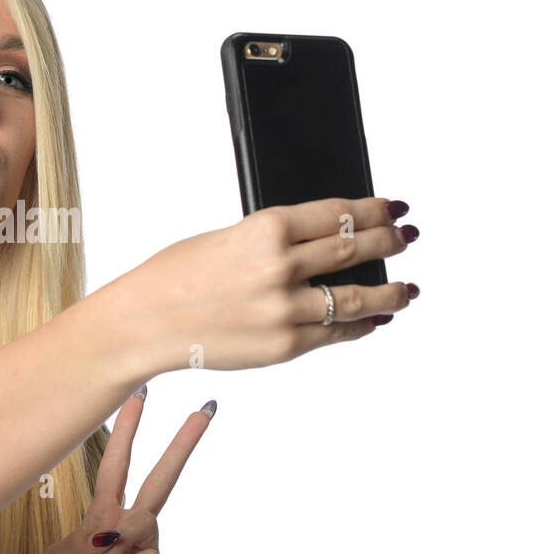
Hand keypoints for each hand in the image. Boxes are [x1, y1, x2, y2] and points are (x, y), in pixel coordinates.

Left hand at [38, 388, 211, 553]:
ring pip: (144, 521)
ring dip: (115, 541)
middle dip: (180, 443)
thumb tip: (112, 526)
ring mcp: (147, 553)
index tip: (138, 397)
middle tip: (202, 410)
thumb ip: (83, 534)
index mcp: (102, 517)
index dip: (125, 431)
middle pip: (160, 478)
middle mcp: (130, 530)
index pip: (118, 466)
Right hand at [118, 196, 418, 372]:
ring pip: (358, 296)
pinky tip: (375, 319)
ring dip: (391, 292)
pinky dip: (361, 325)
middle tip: (405, 238)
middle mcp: (281, 265)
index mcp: (266, 227)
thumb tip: (320, 244)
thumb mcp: (226, 238)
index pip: (338, 213)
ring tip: (407, 289)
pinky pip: (337, 333)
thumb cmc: (175, 276)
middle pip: (355, 248)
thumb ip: (273, 241)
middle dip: (389, 242)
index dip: (374, 210)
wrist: (146, 322)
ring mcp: (286, 308)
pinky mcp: (285, 345)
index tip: (392, 208)